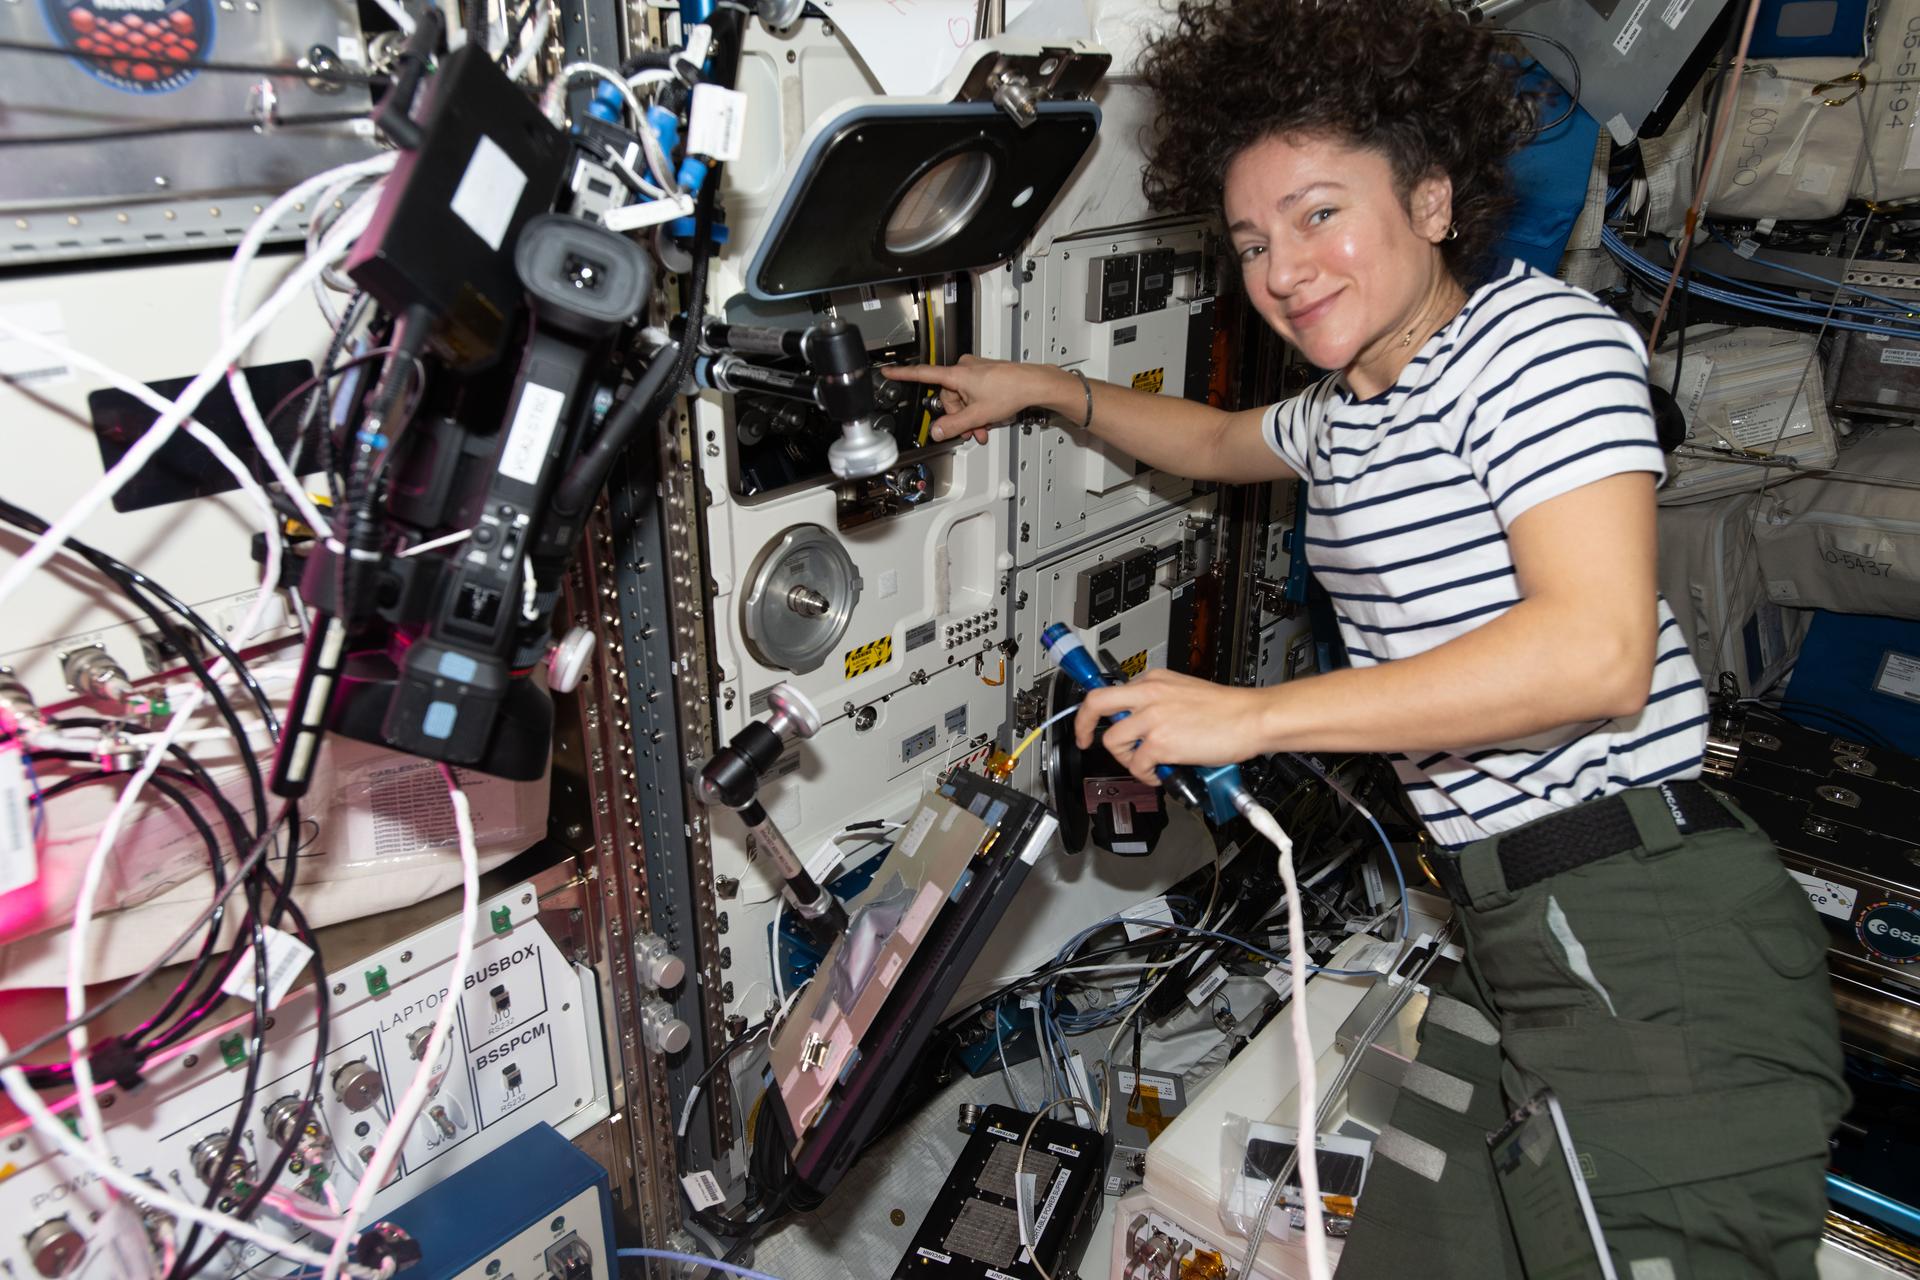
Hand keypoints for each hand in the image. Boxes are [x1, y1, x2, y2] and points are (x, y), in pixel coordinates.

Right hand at [882, 355, 1063, 443]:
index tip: (889, 371)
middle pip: (948, 397)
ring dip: (970, 415)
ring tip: (983, 427)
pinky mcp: (985, 374)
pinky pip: (973, 393)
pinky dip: (978, 407)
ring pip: (962, 398)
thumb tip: (938, 431)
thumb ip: (955, 425)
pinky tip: (988, 418)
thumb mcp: (978, 415)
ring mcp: (975, 370)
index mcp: (957, 375)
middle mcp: (964, 368)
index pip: (923, 375)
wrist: (1034, 384)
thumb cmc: (1010, 391)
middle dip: (958, 416)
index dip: (903, 374)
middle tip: (970, 429)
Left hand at [1073, 669, 1273, 785]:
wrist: (1252, 717)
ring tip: (1146, 764)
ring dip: (1126, 758)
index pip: (1112, 691)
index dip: (1099, 712)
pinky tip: (1161, 774)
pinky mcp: (1161, 742)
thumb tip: (1141, 723)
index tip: (1090, 722)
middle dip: (1082, 725)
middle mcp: (1149, 694)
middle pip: (1096, 703)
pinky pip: (1137, 765)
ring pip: (1113, 741)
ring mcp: (1153, 717)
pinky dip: (1146, 775)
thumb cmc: (1228, 709)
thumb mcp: (1185, 691)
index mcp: (1154, 679)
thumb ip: (1159, 702)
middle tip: (1084, 741)